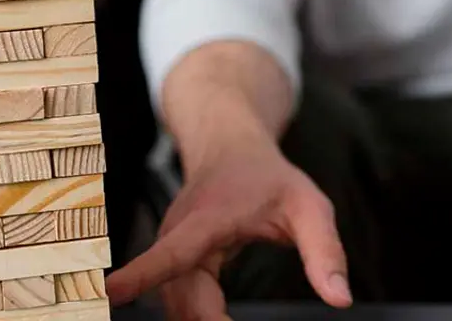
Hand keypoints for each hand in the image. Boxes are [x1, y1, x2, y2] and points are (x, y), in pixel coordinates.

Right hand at [106, 140, 350, 319]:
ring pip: (177, 306)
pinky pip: (179, 301)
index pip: (170, 254)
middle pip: (180, 300)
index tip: (111, 292)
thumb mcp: (309, 206)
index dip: (142, 274)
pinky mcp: (174, 261)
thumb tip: (340, 299)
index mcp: (205, 221)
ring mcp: (170, 249)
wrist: (228, 148)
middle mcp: (177, 236)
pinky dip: (200, 320)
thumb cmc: (268, 177)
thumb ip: (325, 251)